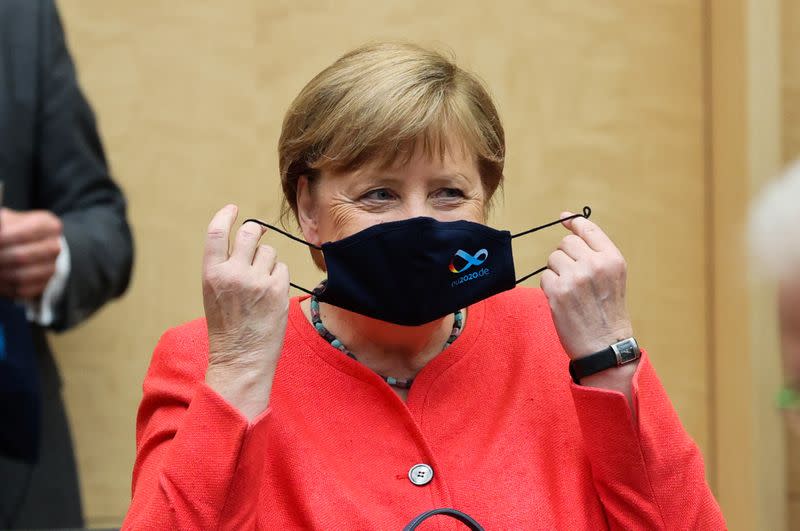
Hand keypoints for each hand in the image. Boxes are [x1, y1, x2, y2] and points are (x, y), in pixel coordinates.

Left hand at [0, 209, 62, 298]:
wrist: (28, 246)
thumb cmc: (14, 230)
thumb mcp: (9, 220)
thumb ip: (3, 223)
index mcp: (49, 226)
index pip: (26, 232)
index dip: (5, 238)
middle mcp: (54, 247)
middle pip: (21, 257)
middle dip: (0, 258)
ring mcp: (51, 268)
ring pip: (21, 276)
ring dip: (1, 273)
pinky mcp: (43, 285)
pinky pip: (22, 290)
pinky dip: (5, 286)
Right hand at [203, 205, 289, 420]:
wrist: (241, 359)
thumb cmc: (227, 328)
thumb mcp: (214, 294)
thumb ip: (226, 267)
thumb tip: (248, 239)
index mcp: (212, 273)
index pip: (216, 232)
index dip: (225, 215)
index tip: (233, 209)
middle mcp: (233, 273)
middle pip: (250, 233)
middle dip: (255, 232)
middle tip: (258, 237)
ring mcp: (257, 280)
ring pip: (270, 252)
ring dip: (268, 262)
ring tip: (261, 285)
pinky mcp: (278, 290)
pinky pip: (282, 269)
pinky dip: (279, 277)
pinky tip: (271, 295)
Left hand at [540, 212, 632, 359]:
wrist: (604, 345)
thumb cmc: (607, 311)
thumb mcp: (613, 276)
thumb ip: (595, 251)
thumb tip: (566, 219)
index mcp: (612, 258)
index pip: (587, 228)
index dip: (573, 222)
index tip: (563, 219)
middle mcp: (595, 264)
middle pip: (565, 243)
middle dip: (565, 256)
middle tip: (575, 277)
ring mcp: (575, 277)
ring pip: (553, 259)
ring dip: (557, 272)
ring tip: (571, 291)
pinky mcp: (558, 291)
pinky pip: (544, 276)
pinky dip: (549, 287)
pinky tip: (563, 300)